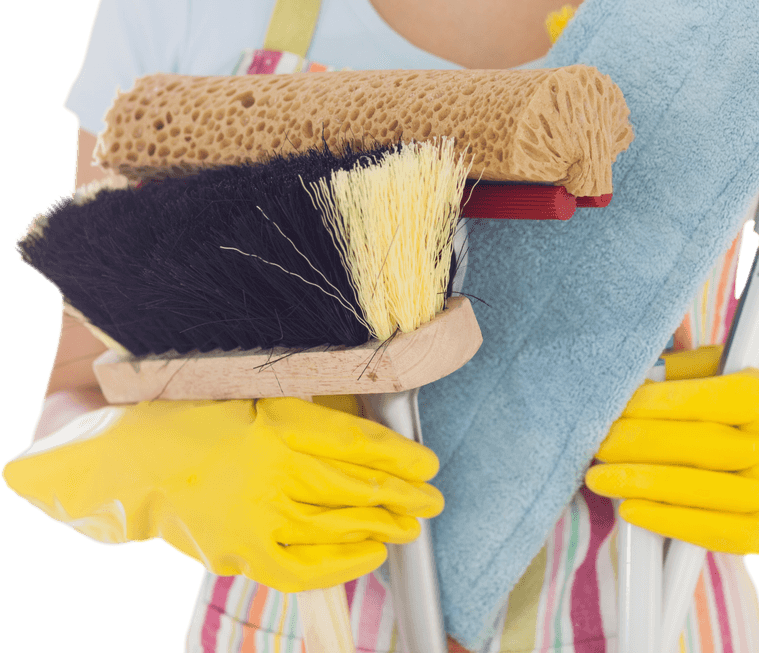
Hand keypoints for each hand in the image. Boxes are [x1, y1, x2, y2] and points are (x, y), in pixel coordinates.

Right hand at [3, 397, 442, 590]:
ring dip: (383, 527)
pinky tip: (369, 556)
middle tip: (434, 499)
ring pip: (338, 527)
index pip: (359, 445)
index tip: (428, 464)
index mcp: (278, 424)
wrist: (124, 458)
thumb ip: (306, 406)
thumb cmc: (191, 413)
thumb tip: (363, 412)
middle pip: (357, 488)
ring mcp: (257, 516)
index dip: (401, 458)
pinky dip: (341, 565)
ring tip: (411, 526)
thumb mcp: (252, 391)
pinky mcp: (241, 550)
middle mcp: (273, 472)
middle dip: (405, 496)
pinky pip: (303, 568)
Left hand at [584, 363, 758, 555]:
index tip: (616, 405)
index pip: (707, 401)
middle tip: (596, 442)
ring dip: (639, 484)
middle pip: (696, 447)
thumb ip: (691, 367)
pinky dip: (664, 521)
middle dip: (638, 444)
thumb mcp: (741, 370)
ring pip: (696, 490)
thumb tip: (641, 372)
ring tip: (598, 477)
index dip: (657, 404)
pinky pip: (707, 530)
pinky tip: (630, 510)